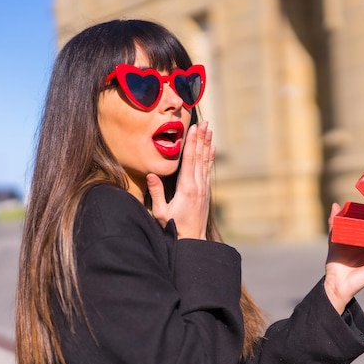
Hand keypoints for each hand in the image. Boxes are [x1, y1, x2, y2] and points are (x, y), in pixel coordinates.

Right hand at [147, 121, 214, 238]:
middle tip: (205, 123)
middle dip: (202, 138)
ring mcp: (203, 188)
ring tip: (210, 130)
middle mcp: (197, 185)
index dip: (191, 143)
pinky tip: (212, 149)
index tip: (194, 129)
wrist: (192, 240)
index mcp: (186, 188)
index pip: (189, 160)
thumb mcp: (161, 213)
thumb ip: (156, 193)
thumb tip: (152, 174)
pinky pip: (207, 170)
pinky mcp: (205, 192)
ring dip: (207, 144)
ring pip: (205, 162)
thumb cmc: (174, 228)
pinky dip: (210, 158)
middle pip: (199, 157)